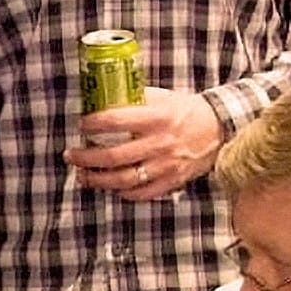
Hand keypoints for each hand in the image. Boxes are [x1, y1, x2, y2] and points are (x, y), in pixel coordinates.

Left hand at [64, 87, 222, 200]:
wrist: (221, 128)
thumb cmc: (186, 111)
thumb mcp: (163, 98)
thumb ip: (135, 99)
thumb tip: (102, 97)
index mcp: (157, 118)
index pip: (116, 121)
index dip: (93, 124)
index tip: (81, 124)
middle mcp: (160, 143)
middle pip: (112, 156)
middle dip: (85, 158)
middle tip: (70, 155)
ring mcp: (166, 165)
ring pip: (123, 179)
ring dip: (97, 179)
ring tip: (82, 175)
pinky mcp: (172, 181)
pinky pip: (141, 193)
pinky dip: (122, 193)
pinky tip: (110, 187)